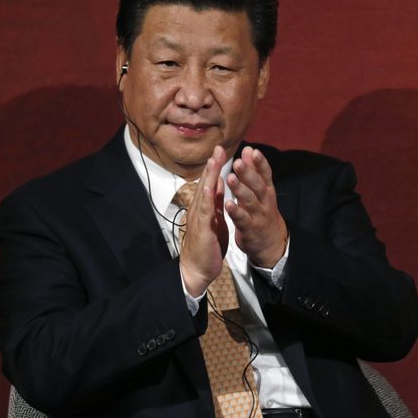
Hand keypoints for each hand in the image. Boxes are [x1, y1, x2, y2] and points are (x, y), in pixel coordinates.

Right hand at [178, 146, 228, 296]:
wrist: (197, 269)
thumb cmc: (207, 245)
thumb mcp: (214, 219)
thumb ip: (216, 202)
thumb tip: (220, 184)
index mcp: (204, 207)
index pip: (209, 183)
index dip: (215, 166)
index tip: (221, 150)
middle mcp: (198, 209)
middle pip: (205, 183)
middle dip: (212, 165)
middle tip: (218, 147)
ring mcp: (198, 218)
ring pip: (203, 193)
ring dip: (209, 176)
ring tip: (214, 160)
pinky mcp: (201, 229)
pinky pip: (204, 211)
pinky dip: (206, 198)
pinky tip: (209, 187)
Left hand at [225, 146, 287, 267]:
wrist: (271, 243)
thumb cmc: (262, 211)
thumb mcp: (261, 191)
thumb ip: (254, 170)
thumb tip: (249, 149)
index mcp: (267, 190)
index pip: (265, 174)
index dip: (260, 163)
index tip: (253, 151)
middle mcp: (265, 201)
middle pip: (257, 185)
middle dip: (248, 174)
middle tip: (238, 162)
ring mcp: (258, 215)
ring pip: (250, 201)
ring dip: (240, 189)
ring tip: (230, 178)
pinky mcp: (250, 229)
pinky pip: (243, 219)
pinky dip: (236, 211)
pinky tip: (228, 203)